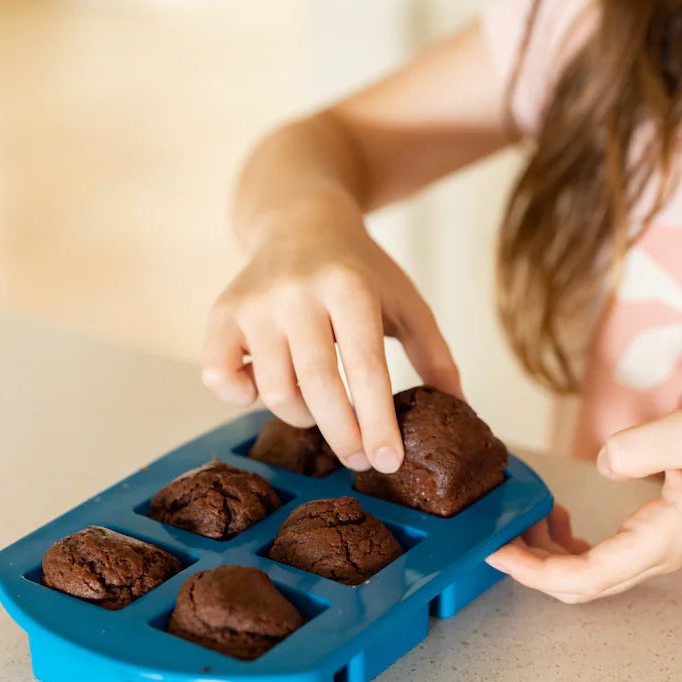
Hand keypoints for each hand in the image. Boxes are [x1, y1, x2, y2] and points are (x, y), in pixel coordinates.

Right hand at [201, 200, 462, 471]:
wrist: (299, 221)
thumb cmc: (358, 272)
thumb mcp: (405, 301)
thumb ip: (434, 355)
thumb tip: (462, 410)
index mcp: (349, 286)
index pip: (366, 367)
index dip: (378, 421)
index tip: (388, 461)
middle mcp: (296, 292)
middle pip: (317, 386)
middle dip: (343, 435)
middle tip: (360, 460)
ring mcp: (254, 303)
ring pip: (274, 391)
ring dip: (303, 417)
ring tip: (323, 411)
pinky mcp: (222, 315)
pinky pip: (220, 378)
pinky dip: (241, 398)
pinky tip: (266, 387)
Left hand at [487, 388, 681, 602]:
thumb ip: (639, 447)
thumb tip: (604, 465)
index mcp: (664, 539)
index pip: (586, 575)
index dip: (535, 572)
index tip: (497, 552)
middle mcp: (660, 553)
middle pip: (581, 585)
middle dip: (532, 567)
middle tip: (495, 535)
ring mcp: (660, 547)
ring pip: (590, 574)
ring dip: (549, 555)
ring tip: (526, 517)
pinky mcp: (659, 533)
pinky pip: (604, 555)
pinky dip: (570, 544)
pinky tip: (559, 515)